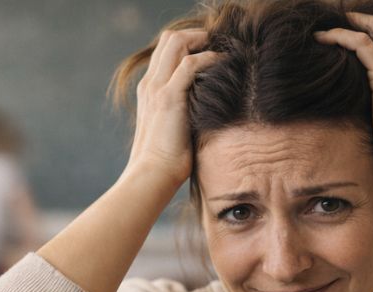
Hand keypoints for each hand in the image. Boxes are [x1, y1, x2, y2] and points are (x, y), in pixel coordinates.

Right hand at [124, 30, 220, 185]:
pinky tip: (223, 64)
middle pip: (170, 38)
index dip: (187, 44)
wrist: (152, 174)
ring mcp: (158, 88)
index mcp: (149, 90)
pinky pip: (191, 63)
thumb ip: (181, 112)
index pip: (165, 51)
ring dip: (202, 40)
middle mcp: (150, 83)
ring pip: (177, 42)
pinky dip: (209, 58)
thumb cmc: (165, 161)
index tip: (208, 50)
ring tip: (222, 49)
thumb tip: (204, 110)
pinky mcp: (170, 97)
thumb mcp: (171, 128)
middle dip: (196, 35)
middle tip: (217, 44)